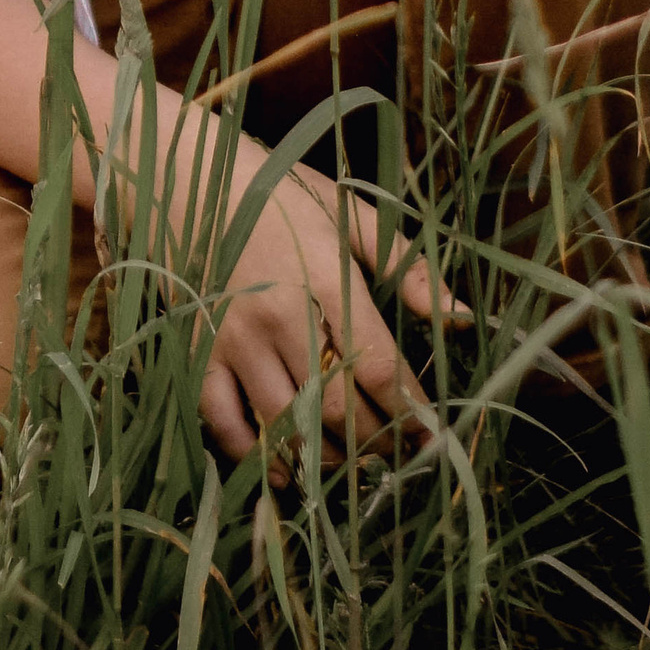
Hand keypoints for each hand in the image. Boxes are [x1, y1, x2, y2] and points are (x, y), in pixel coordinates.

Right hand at [198, 150, 453, 466]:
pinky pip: (225, 424)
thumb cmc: (280, 196)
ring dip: (325, 456)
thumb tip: (461, 317)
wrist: (189, 178)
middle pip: (336, 406)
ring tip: (351, 462)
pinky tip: (285, 471)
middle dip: (375, 441)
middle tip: (395, 451)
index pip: (377, 365)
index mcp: (323, 277)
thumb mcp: (351, 215)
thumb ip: (408, 268)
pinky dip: (255, 458)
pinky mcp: (196, 353)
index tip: (429, 431)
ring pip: (286, 425)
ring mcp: (232, 338)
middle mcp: (278, 314)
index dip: (408, 409)